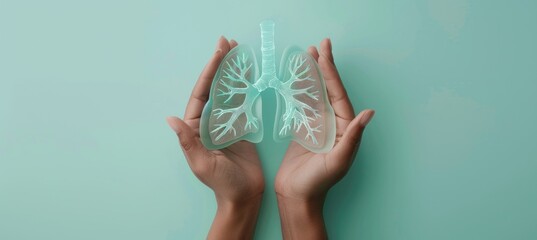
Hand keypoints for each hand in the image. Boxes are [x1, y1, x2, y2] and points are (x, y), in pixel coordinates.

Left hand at [166, 36, 263, 239]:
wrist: (244, 196)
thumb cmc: (222, 183)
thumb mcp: (202, 164)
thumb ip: (188, 141)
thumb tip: (171, 119)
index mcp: (196, 128)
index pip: (201, 94)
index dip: (208, 72)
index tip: (217, 53)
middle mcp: (209, 121)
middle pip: (213, 87)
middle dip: (219, 64)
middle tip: (226, 42)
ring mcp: (226, 122)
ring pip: (228, 90)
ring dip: (231, 71)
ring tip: (236, 49)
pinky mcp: (242, 125)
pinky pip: (242, 101)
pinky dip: (245, 86)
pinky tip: (248, 72)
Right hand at [275, 38, 374, 238]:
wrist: (297, 195)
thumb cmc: (319, 182)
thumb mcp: (339, 160)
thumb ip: (353, 137)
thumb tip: (369, 113)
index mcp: (344, 127)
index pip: (338, 93)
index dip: (332, 71)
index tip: (325, 52)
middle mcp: (333, 123)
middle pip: (328, 88)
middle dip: (323, 67)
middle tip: (319, 45)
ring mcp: (317, 125)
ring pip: (315, 93)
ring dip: (311, 74)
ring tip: (306, 55)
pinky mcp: (303, 129)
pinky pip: (302, 104)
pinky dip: (300, 89)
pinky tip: (296, 77)